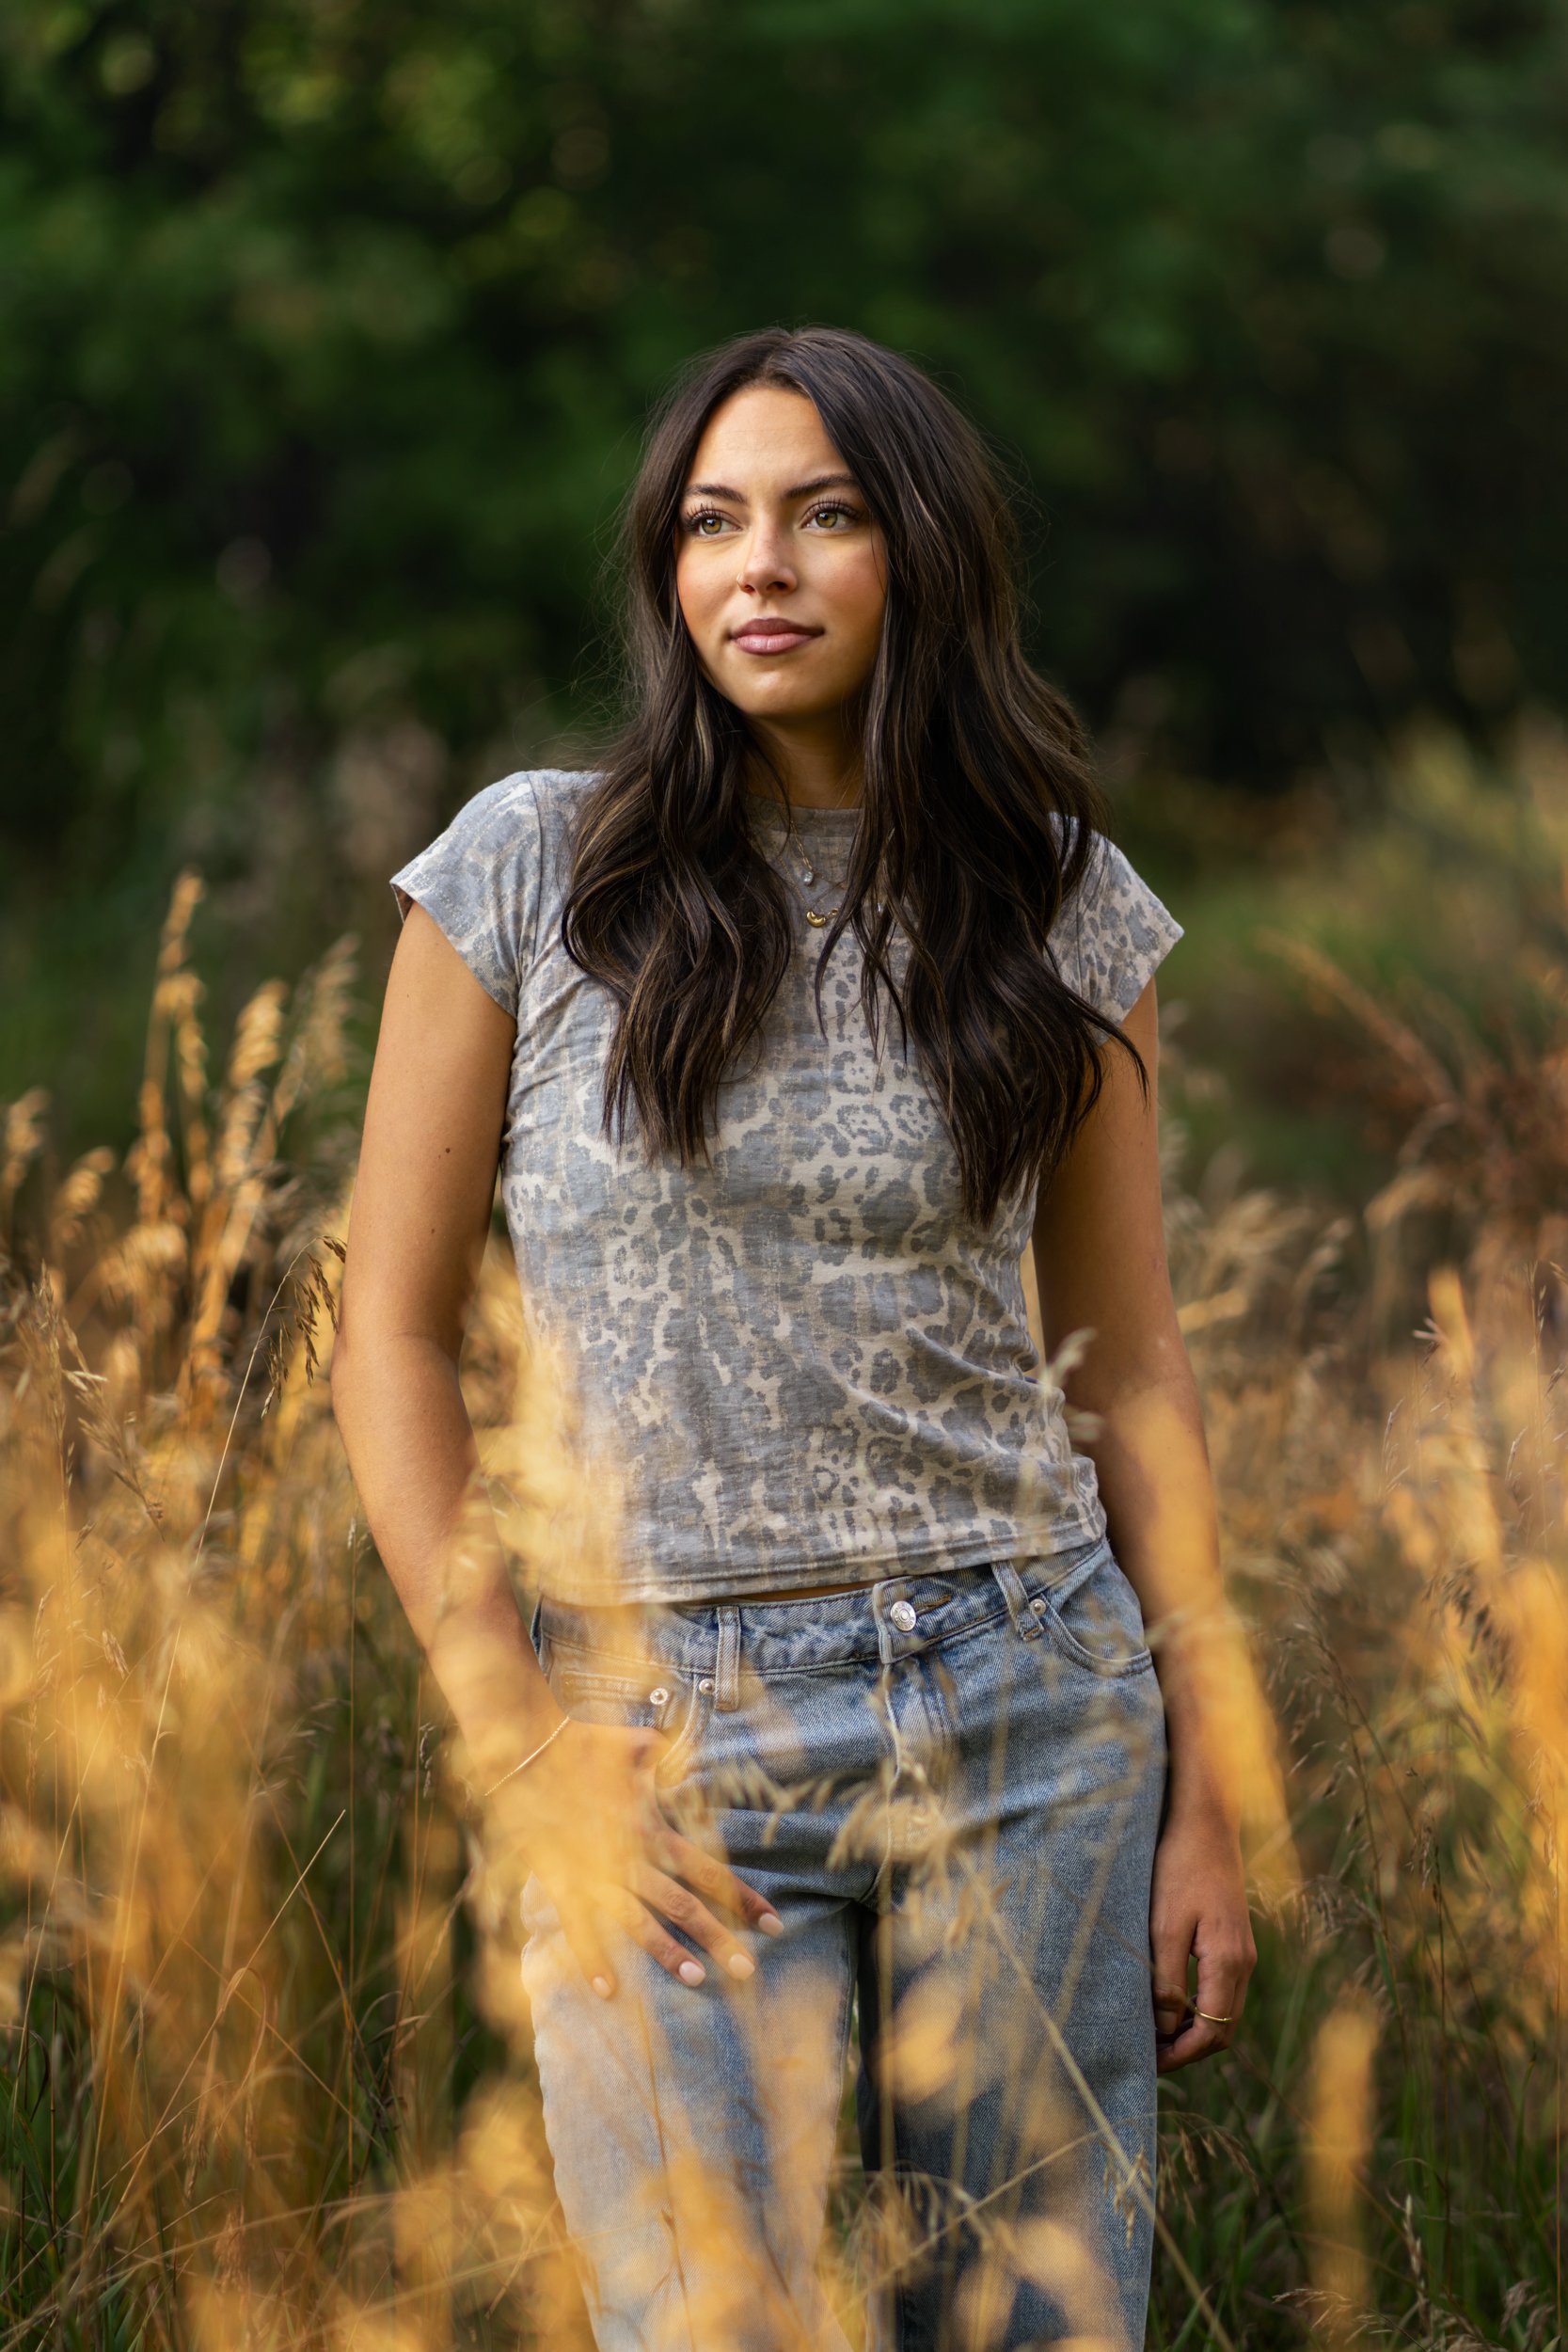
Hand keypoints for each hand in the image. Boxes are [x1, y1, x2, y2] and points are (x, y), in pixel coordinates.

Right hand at [492, 1714, 782, 1999]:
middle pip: (684, 1903)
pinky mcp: (562, 1882)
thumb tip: (685, 1754)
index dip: (742, 1898)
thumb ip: (668, 1756)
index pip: (710, 1870)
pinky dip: (592, 1959)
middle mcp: (633, 1857)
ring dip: (668, 1952)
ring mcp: (597, 1873)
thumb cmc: (583, 1744)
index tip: (772, 1923)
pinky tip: (608, 1991)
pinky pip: (579, 1928)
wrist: (527, 1750)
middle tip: (747, 1970)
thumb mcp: (637, 1744)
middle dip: (718, 1936)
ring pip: (640, 1921)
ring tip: (697, 1980)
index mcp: (655, 1828)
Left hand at [1149, 1790, 1256, 2072]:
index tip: (1147, 2063)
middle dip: (1187, 2049)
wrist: (1202, 1820)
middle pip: (1222, 2029)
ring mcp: (1242, 1951)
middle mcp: (1243, 1962)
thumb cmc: (1178, 1867)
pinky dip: (1197, 2006)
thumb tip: (1163, 2029)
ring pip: (1223, 2010)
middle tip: (1147, 2055)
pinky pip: (1220, 1989)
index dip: (1181, 2054)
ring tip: (1152, 2033)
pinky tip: (1168, 2000)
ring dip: (1192, 2029)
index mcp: (1229, 1962)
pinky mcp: (1233, 1939)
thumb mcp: (1163, 1925)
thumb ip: (1165, 1980)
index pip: (1213, 2032)